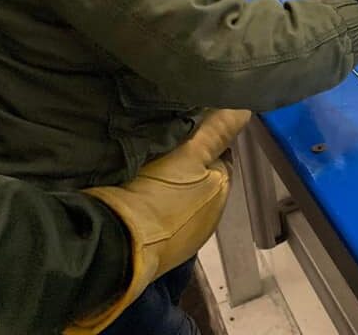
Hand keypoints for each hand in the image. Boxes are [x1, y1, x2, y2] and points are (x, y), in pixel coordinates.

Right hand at [67, 108, 251, 333]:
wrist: (112, 247)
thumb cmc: (157, 195)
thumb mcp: (189, 155)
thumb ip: (217, 131)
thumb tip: (245, 109)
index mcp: (221, 191)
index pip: (221, 156)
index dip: (206, 139)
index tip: (185, 124)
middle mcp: (208, 216)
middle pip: (200, 177)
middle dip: (188, 161)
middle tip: (161, 139)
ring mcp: (182, 237)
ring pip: (179, 195)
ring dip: (168, 181)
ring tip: (143, 160)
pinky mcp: (155, 248)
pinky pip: (157, 213)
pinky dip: (150, 199)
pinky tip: (132, 187)